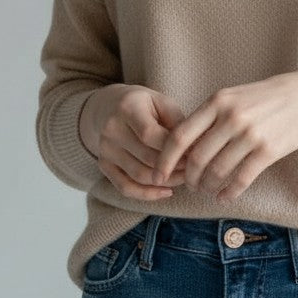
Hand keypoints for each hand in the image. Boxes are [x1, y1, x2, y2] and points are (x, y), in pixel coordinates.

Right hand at [79, 84, 187, 201]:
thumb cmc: (145, 105)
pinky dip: (147, 194)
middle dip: (174, 167)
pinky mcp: (103, 165)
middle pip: (146, 158)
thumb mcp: (162, 103)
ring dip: (165, 182)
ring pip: (138, 176)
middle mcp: (111, 129)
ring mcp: (105, 149)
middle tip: (194, 169)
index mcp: (127, 107)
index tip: (193, 153)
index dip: (173, 148)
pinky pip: (125, 187)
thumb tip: (193, 150)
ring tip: (184, 178)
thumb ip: (177, 122)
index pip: (150, 134)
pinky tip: (166, 191)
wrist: (110, 107)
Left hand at [152, 69, 297, 202]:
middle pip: (196, 158)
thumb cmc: (265, 98)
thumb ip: (208, 117)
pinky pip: (240, 180)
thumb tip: (181, 148)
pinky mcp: (268, 151)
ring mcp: (250, 134)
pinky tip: (225, 195)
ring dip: (207, 186)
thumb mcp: (233, 96)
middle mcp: (231, 117)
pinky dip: (228, 192)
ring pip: (217, 171)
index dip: (164, 159)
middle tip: (189, 185)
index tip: (158, 174)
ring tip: (207, 189)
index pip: (180, 135)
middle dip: (188, 178)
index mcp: (218, 101)